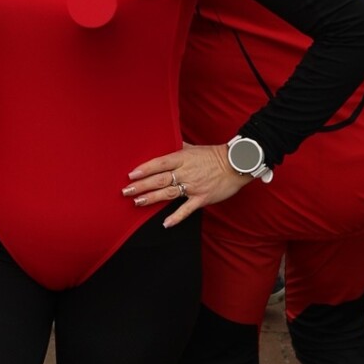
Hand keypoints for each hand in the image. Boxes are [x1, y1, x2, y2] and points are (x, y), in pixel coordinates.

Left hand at [122, 142, 249, 227]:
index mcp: (182, 158)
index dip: (144, 169)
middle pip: (159, 179)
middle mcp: (186, 172)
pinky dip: (176, 217)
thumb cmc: (214, 155)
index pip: (159, 163)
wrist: (237, 164)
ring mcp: (194, 186)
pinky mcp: (202, 198)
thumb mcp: (194, 147)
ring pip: (169, 193)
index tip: (131, 175)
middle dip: (141, 185)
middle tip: (126, 191)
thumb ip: (177, 146)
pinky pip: (187, 209)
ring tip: (137, 202)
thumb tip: (163, 140)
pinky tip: (165, 223)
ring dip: (152, 198)